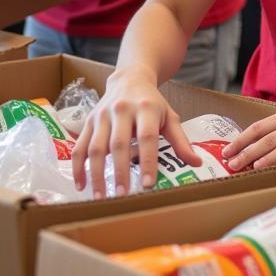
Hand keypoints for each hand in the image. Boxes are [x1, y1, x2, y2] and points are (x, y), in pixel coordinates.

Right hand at [71, 66, 201, 196]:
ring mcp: (102, 115)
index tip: (147, 184)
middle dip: (120, 171)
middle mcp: (122, 110)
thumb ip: (181, 141)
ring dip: (96, 173)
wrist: (129, 79)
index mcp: (146, 109)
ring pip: (96, 147)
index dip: (147, 161)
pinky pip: (80, 146)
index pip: (147, 137)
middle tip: (123, 195)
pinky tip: (81, 185)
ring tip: (101, 196)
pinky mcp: (89, 121)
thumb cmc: (152, 103)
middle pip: (119, 143)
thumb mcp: (170, 116)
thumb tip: (196, 164)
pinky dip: (78, 167)